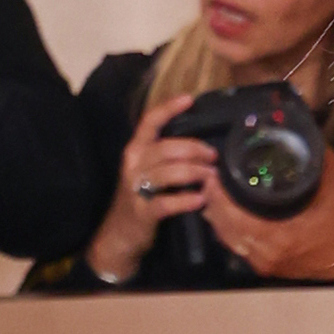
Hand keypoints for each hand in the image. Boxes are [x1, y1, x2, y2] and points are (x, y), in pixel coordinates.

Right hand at [79, 97, 217, 285]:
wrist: (120, 234)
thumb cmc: (141, 198)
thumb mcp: (148, 171)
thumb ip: (165, 157)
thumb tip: (199, 146)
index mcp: (135, 149)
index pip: (150, 121)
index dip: (169, 108)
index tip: (189, 99)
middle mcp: (133, 163)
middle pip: (167, 147)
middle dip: (195, 150)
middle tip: (213, 157)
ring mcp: (136, 187)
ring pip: (169, 172)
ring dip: (195, 172)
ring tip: (212, 177)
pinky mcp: (142, 212)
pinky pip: (166, 203)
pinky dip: (186, 200)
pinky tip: (200, 200)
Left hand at [186, 167, 333, 285]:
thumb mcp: (330, 190)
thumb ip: (319, 163)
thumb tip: (308, 136)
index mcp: (280, 236)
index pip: (236, 218)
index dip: (220, 198)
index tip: (213, 177)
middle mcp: (266, 253)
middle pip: (225, 228)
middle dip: (213, 202)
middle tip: (207, 180)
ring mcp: (262, 262)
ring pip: (226, 238)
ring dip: (215, 215)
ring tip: (210, 193)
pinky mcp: (261, 266)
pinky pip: (234, 245)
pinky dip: (225, 228)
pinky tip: (220, 213)